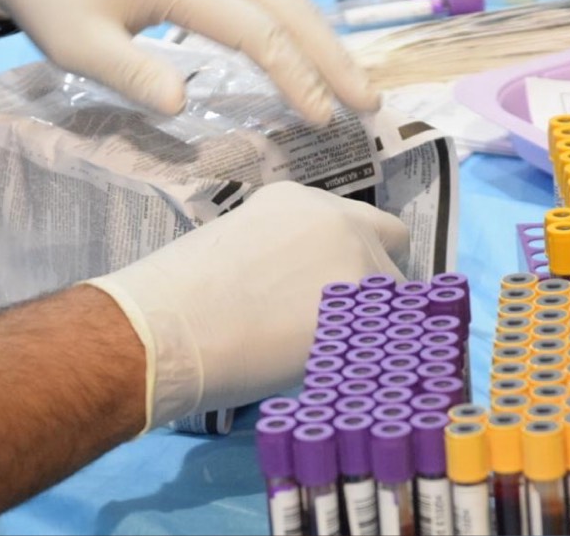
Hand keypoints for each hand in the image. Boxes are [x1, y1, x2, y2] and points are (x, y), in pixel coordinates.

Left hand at [0, 0, 379, 123]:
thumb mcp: (76, 43)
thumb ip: (128, 72)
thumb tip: (181, 106)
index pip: (255, 30)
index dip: (294, 75)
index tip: (320, 118)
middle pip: (288, 7)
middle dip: (333, 56)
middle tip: (370, 104)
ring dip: (325, 41)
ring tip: (358, 87)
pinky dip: (301, 26)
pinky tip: (317, 55)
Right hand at [86, 181, 408, 429]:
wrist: (171, 326)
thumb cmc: (181, 296)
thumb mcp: (238, 246)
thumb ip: (282, 254)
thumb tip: (302, 289)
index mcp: (300, 200)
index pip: (353, 221)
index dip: (348, 254)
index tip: (335, 284)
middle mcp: (339, 220)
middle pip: (393, 242)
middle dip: (379, 274)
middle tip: (351, 314)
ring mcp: (359, 260)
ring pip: (398, 293)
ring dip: (378, 317)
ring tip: (339, 351)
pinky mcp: (368, 309)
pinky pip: (395, 333)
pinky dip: (379, 351)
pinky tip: (345, 369)